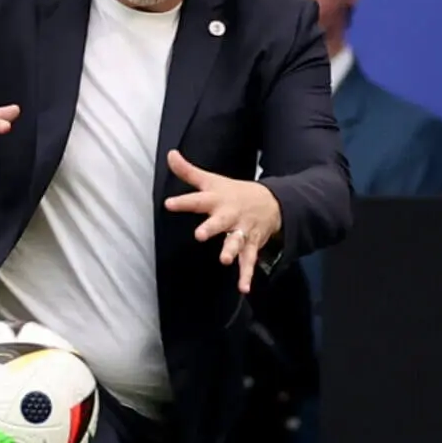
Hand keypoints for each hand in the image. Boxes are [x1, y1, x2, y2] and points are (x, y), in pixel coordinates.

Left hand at [164, 150, 282, 292]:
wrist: (272, 201)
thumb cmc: (233, 192)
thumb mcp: (211, 180)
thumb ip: (188, 171)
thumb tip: (170, 154)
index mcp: (216, 200)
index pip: (197, 199)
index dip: (183, 202)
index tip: (169, 204)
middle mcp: (229, 215)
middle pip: (219, 221)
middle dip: (211, 228)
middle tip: (200, 234)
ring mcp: (242, 231)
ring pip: (236, 241)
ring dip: (231, 251)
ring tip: (224, 260)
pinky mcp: (252, 244)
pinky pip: (249, 261)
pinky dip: (247, 275)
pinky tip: (243, 288)